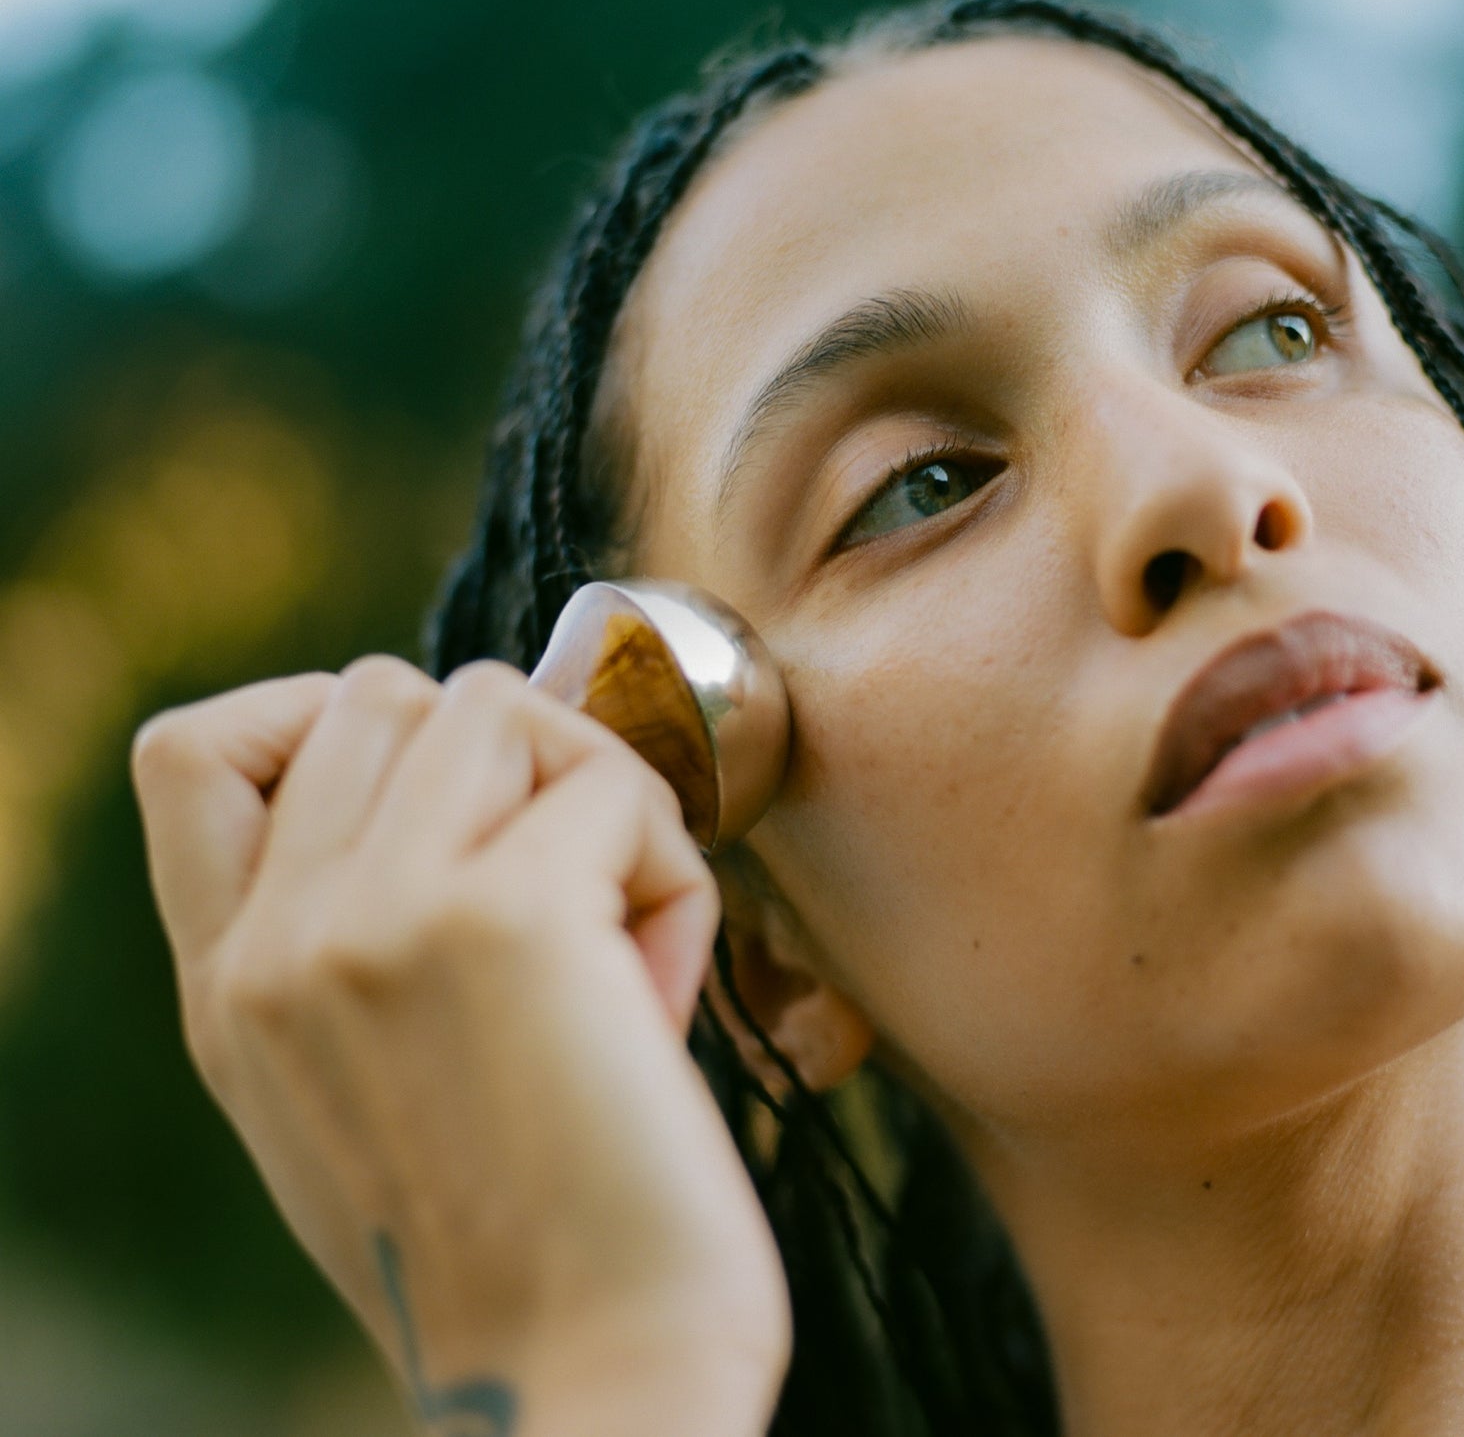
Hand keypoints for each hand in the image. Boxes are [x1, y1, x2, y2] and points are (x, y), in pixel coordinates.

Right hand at [131, 657, 789, 1435]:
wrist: (589, 1376)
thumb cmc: (522, 1240)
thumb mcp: (354, 1093)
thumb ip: (349, 944)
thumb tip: (462, 777)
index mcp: (229, 988)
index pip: (197, 747)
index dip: (324, 722)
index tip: (441, 804)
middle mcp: (280, 943)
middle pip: (380, 690)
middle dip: (504, 762)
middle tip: (567, 891)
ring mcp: (381, 919)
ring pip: (498, 704)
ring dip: (596, 796)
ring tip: (623, 932)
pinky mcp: (511, 919)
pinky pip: (620, 785)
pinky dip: (671, 869)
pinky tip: (666, 991)